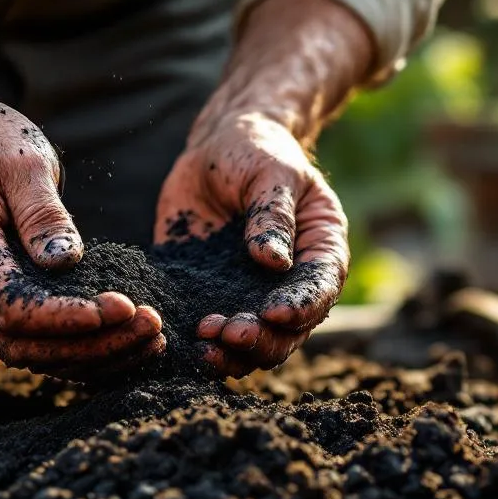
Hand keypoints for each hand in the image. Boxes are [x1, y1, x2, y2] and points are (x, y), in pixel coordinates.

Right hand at [0, 97, 165, 379]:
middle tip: (151, 328)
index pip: (10, 304)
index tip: (123, 308)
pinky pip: (30, 343)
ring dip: (90, 356)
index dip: (66, 317)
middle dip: (91, 344)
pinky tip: (124, 340)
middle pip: (21, 343)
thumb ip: (42, 211)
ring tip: (149, 339)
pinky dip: (77, 350)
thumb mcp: (21, 157)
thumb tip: (66, 261)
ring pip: (26, 353)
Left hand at [156, 110, 348, 376]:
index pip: (319, 289)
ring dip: (230, 350)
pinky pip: (209, 329)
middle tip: (229, 334)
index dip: (301, 307)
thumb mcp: (271, 172)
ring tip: (202, 340)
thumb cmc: (257, 151)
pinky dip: (196, 341)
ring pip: (249, 341)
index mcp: (320, 251)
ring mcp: (249, 294)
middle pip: (287, 330)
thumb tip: (274, 261)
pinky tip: (177, 339)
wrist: (216, 148)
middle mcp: (289, 283)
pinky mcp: (211, 294)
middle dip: (261, 339)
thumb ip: (273, 213)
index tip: (274, 314)